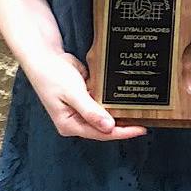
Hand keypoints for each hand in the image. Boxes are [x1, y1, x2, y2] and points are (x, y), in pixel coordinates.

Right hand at [27, 51, 146, 140]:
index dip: (122, 132)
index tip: (140, 130)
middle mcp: (75, 120)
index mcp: (69, 125)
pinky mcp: (85, 98)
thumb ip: (90, 110)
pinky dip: (113, 102)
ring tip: (141, 113)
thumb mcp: (73, 93)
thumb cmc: (53, 75)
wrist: (45, 57)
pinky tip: (127, 99)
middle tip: (145, 120)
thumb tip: (109, 127)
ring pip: (104, 115)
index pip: (100, 134)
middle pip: (104, 127)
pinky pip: (102, 103)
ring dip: (120, 114)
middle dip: (123, 125)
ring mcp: (81, 109)